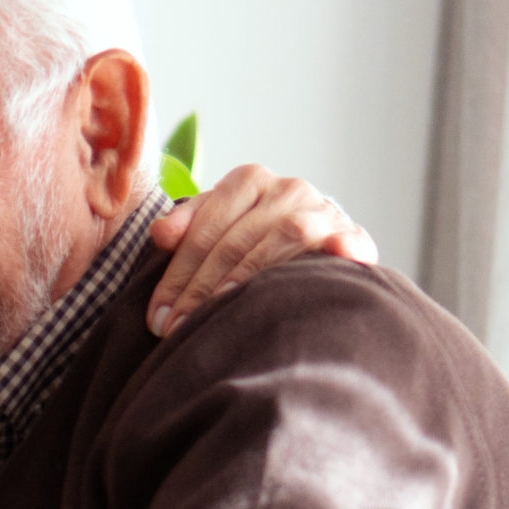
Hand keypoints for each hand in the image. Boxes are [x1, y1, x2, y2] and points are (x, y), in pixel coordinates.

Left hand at [145, 165, 377, 337]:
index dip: (178, 272)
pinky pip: (346, 238)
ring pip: (283, 235)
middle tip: (177, 327)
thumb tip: (160, 234)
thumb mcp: (216, 225)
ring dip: (250, 272)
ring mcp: (321, 210)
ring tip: (223, 306)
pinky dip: (341, 246)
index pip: (206, 226)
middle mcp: (287, 189)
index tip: (157, 315)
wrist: (316, 236)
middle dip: (202, 286)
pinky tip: (337, 256)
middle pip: (237, 237)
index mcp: (249, 181)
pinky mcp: (351, 234)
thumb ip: (187, 225)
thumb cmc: (254, 236)